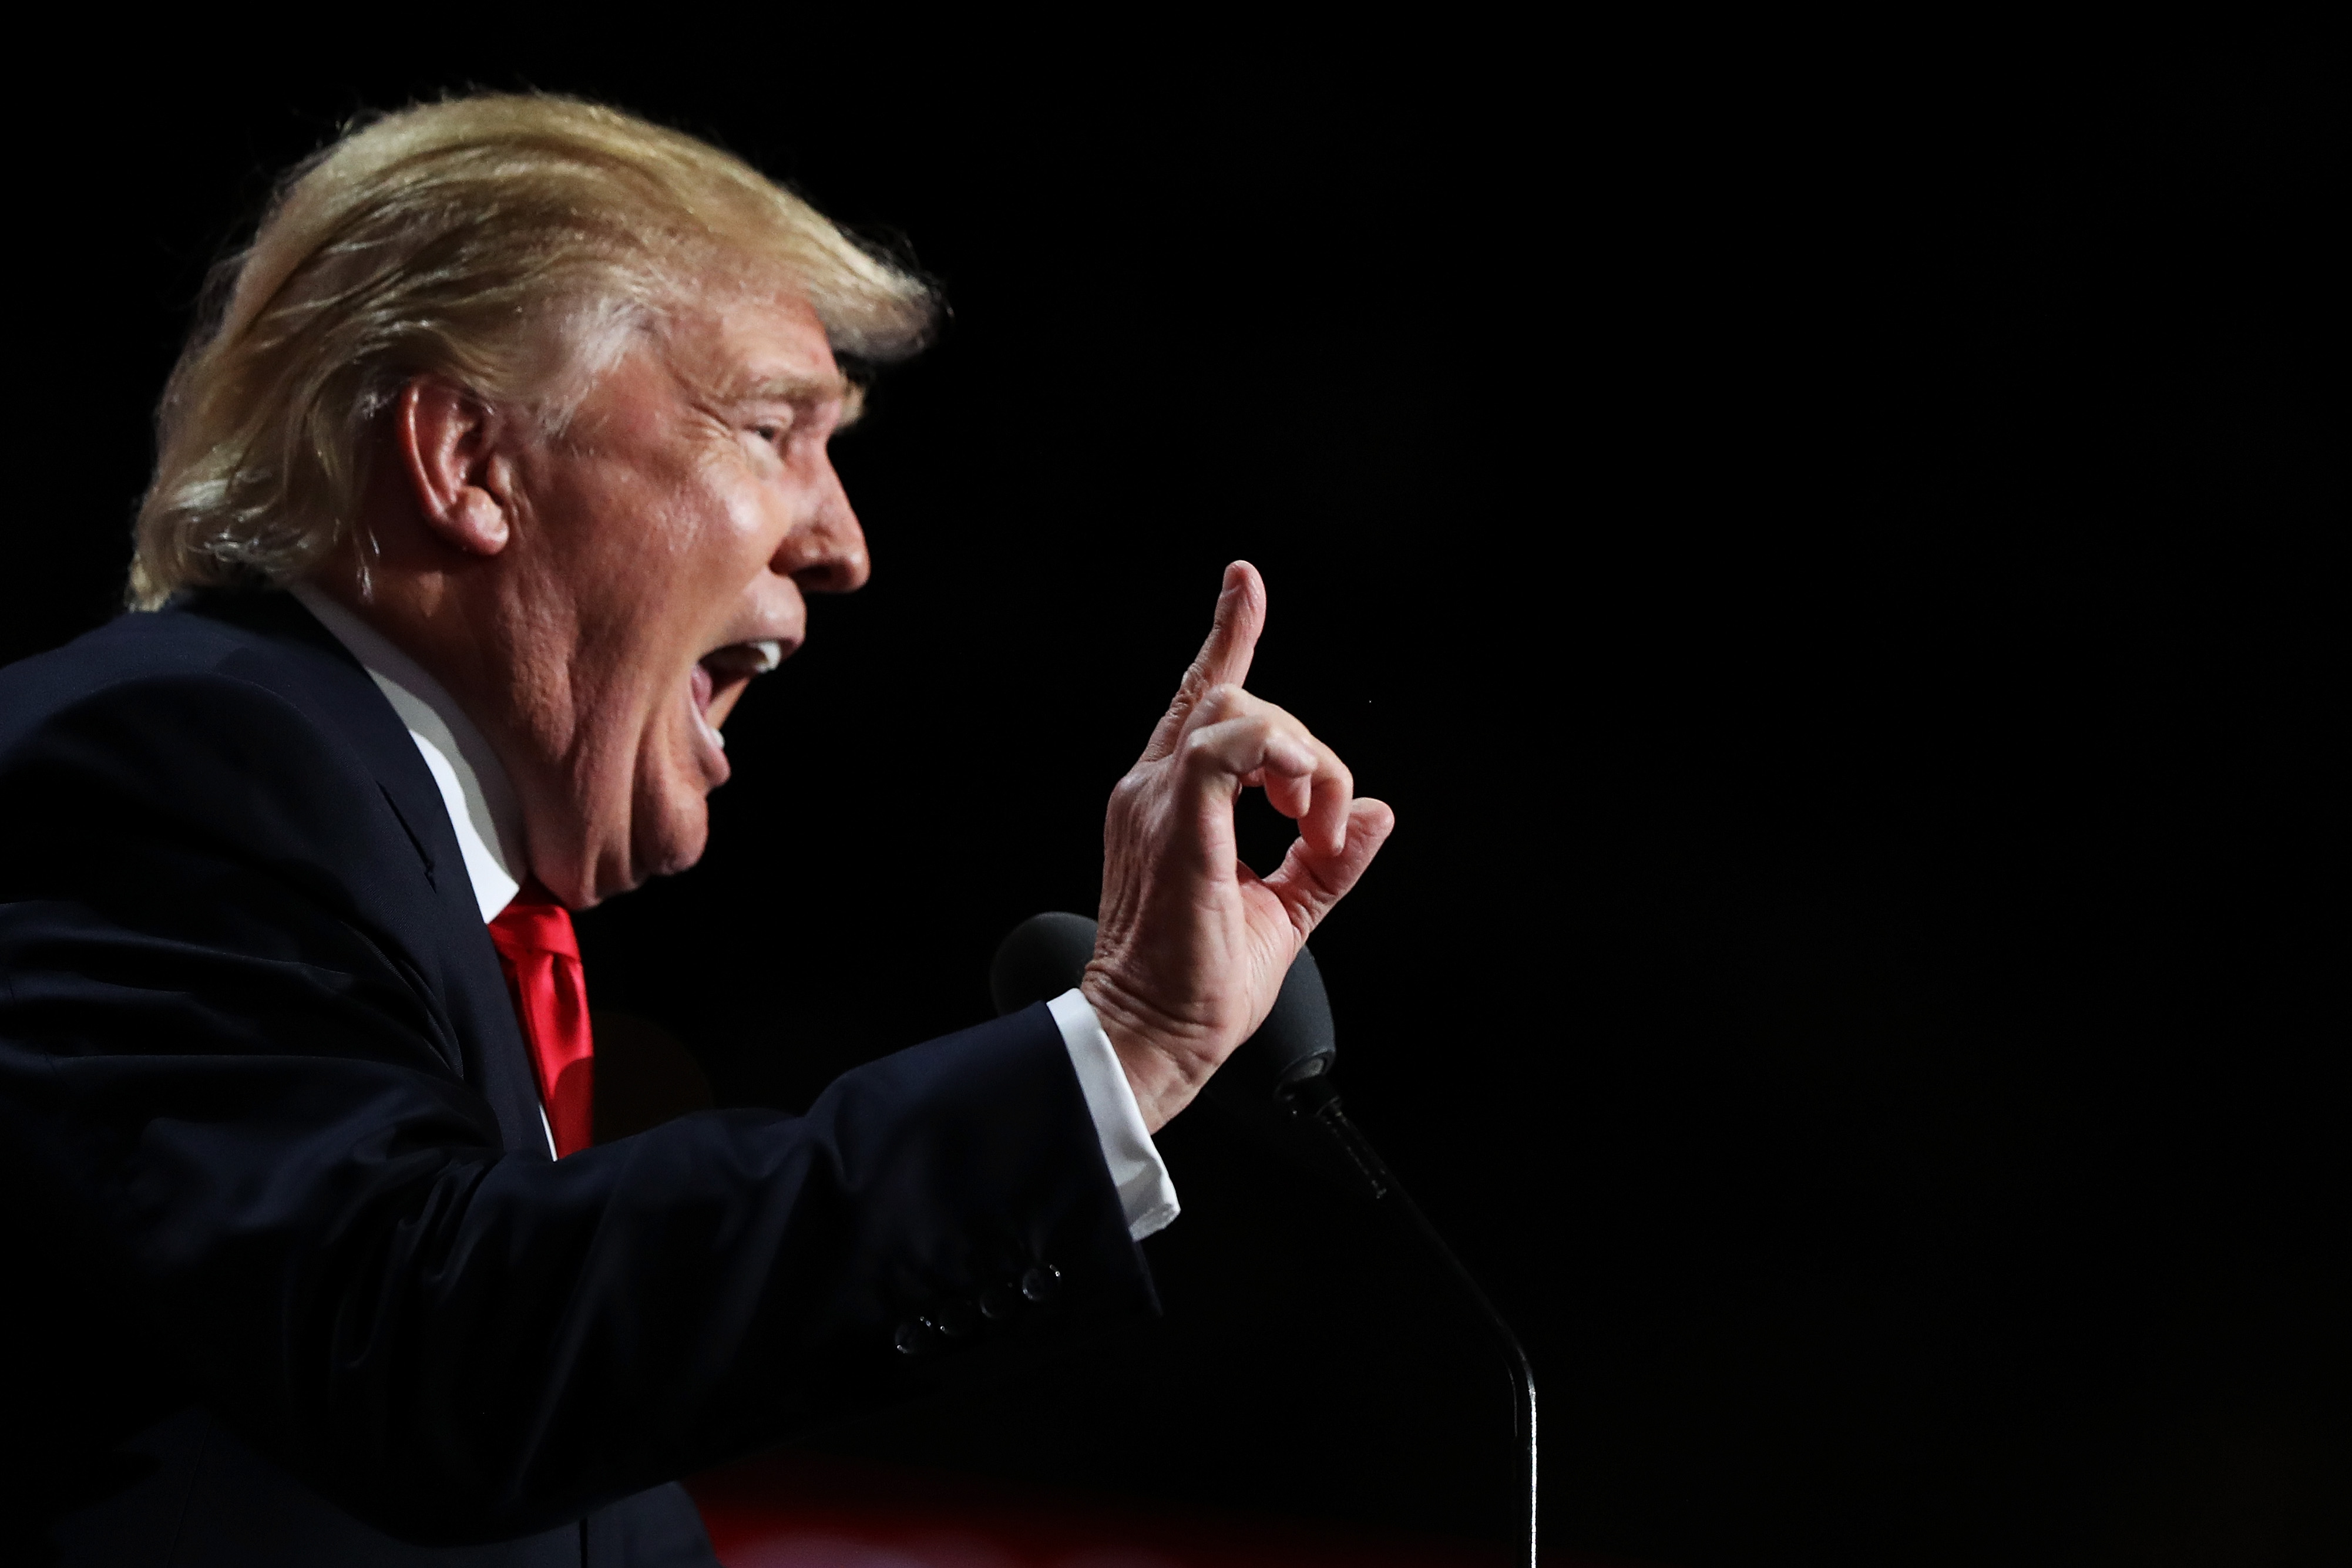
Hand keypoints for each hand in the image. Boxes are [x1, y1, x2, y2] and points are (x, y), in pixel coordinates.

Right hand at [1083, 562, 1394, 1129]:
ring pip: (1240, 710)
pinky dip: (1279, 762)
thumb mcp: (1286, 912)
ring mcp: (1156, 800)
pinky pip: (1226, 746)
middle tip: (1322, 832)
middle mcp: (1154, 789)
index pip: (1201, 700)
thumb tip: (1378, 816)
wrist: (1153, 1037)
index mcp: (1172, 803)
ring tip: (1312, 831)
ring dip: (1301, 762)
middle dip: (1307, 751)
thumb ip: (1328, 861)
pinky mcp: (1173, 821)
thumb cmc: (1199, 987)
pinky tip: (1300, 813)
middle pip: (1240, 700)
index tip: (1244, 582)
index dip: (1227, 634)